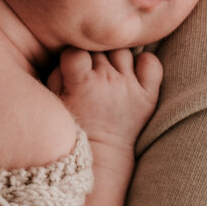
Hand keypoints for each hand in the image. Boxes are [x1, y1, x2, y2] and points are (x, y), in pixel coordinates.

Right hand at [47, 48, 161, 146]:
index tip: (73, 66)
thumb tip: (67, 56)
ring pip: (122, 52)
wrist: (102, 156)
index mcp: (81, 83)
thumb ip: (57, 74)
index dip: (72, 55)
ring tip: (110, 70)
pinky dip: (145, 62)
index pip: (75, 50)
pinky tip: (134, 69)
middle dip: (93, 56)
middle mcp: (107, 81)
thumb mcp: (55, 102)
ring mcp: (129, 86)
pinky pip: (151, 64)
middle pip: (99, 49)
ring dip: (114, 57)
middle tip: (91, 72)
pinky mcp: (147, 95)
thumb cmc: (75, 129)